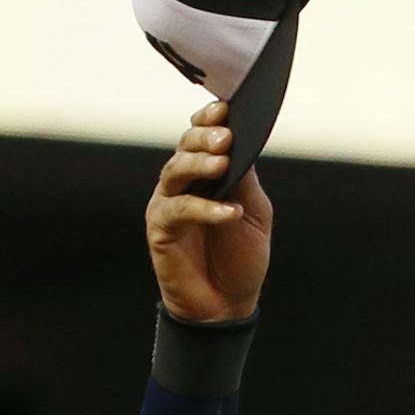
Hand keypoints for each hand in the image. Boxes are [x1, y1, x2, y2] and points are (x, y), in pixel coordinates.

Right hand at [145, 100, 272, 323]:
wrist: (227, 306)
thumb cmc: (240, 259)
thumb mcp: (253, 212)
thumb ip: (245, 179)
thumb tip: (243, 143)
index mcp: (206, 174)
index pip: (202, 136)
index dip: (209, 119)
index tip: (226, 108)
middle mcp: (183, 184)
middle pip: (185, 147)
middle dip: (204, 138)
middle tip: (225, 138)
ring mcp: (168, 204)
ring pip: (176, 171)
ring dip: (199, 164)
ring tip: (223, 164)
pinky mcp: (160, 229)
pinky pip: (178, 209)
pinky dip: (204, 208)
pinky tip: (228, 212)